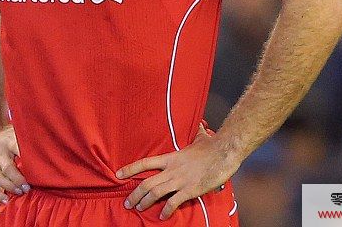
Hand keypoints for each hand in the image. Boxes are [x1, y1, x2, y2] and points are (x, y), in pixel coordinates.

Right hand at [0, 124, 29, 202]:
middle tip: (27, 187)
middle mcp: (0, 154)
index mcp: (9, 142)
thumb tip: (48, 143)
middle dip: (17, 179)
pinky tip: (6, 200)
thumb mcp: (16, 132)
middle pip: (7, 168)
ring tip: (20, 192)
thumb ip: (28, 139)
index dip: (26, 156)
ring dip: (9, 187)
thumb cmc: (5, 137)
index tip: (36, 164)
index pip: (17, 148)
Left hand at [116, 125, 240, 219]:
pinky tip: (162, 216)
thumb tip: (200, 124)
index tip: (118, 174)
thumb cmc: (211, 145)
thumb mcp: (200, 137)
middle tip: (127, 203)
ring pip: (156, 193)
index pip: (145, 163)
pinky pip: (174, 202)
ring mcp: (180, 181)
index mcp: (170, 157)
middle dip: (135, 194)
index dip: (130, 169)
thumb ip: (196, 133)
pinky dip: (166, 210)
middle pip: (147, 183)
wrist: (223, 153)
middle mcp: (171, 170)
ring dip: (145, 202)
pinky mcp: (189, 190)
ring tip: (138, 209)